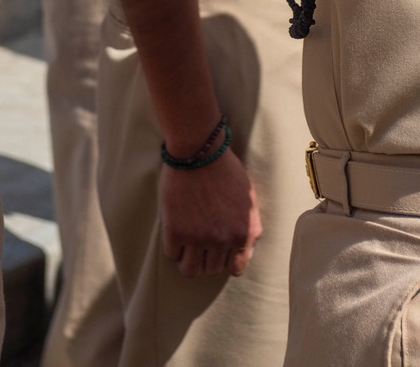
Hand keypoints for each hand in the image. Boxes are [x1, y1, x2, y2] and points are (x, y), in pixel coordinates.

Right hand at [159, 148, 261, 278]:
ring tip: (183, 246)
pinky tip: (173, 232)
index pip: (235, 268)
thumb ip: (245, 227)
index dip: (224, 260)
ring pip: (190, 270)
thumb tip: (239, 247)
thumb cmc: (224, 168)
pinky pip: (171, 254)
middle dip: (204, 258)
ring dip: (186, 259)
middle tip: (196, 243)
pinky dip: (172, 247)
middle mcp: (224, 240)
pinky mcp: (176, 231)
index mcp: (245, 234)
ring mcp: (199, 238)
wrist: (200, 149)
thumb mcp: (247, 201)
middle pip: (210, 269)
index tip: (216, 251)